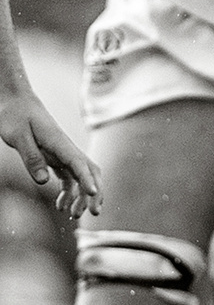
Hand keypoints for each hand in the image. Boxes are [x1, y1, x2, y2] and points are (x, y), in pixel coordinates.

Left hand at [0, 92, 101, 217]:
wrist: (15, 101)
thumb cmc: (14, 115)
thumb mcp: (18, 136)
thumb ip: (31, 157)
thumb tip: (43, 182)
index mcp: (59, 142)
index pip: (78, 163)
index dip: (87, 179)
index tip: (94, 195)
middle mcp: (65, 148)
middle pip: (89, 170)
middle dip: (95, 191)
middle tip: (94, 213)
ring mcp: (62, 153)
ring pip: (81, 176)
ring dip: (82, 195)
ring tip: (74, 215)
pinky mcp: (55, 157)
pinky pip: (69, 176)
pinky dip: (69, 191)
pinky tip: (61, 204)